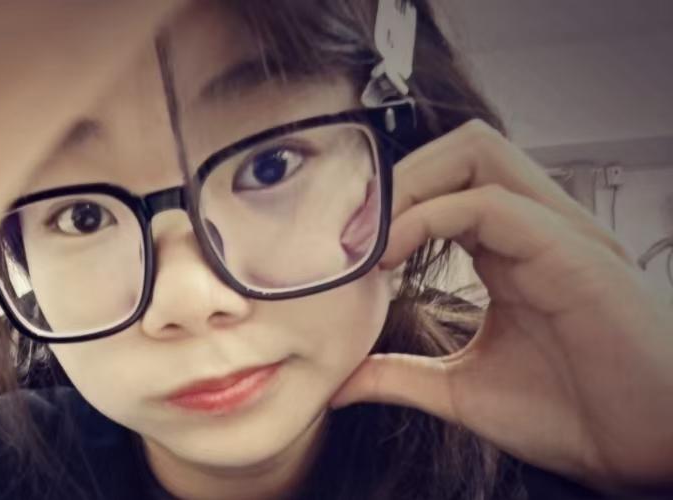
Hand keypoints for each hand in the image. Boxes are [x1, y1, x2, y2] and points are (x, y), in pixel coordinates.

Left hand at [330, 120, 672, 492]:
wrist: (650, 450)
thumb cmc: (577, 415)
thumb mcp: (463, 392)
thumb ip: (401, 377)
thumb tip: (340, 383)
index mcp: (511, 250)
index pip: (447, 183)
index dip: (390, 200)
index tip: (343, 243)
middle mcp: (536, 228)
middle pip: (462, 148)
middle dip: (399, 176)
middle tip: (354, 229)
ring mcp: (558, 233)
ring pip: (480, 151)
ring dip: (414, 184)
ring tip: (374, 236)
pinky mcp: (573, 253)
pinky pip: (492, 204)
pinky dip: (430, 217)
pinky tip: (394, 256)